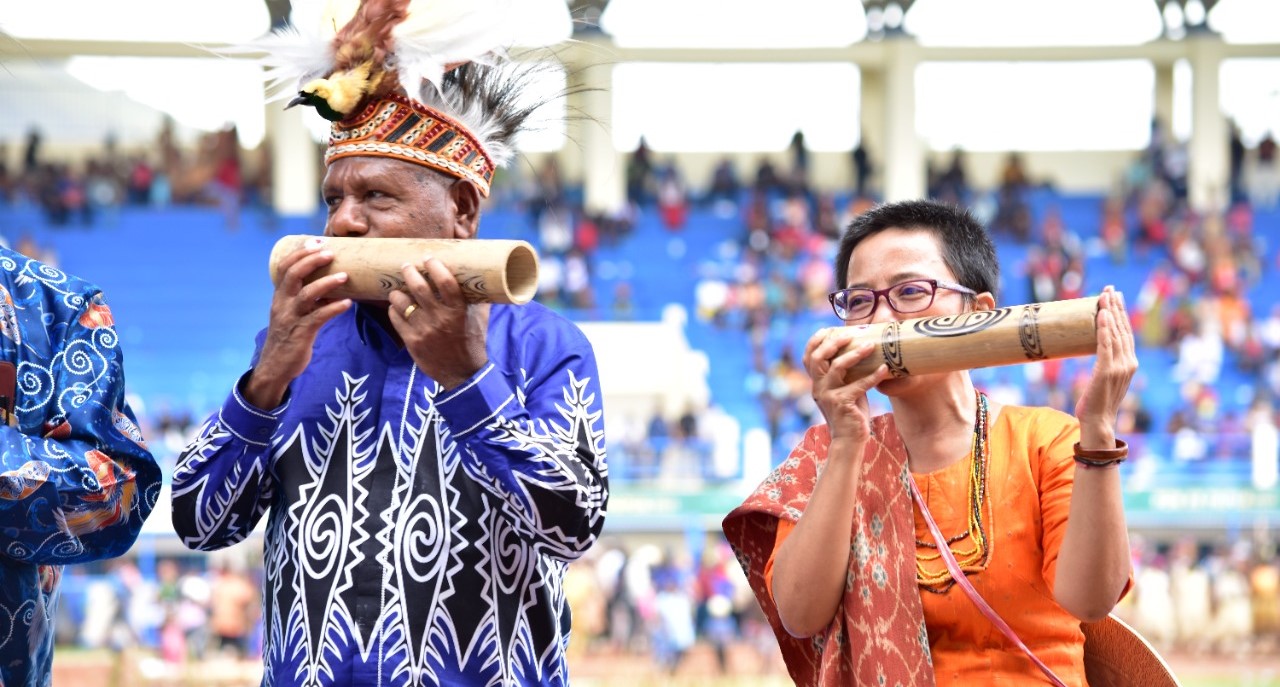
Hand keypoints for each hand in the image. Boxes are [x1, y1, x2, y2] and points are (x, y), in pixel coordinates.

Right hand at [246, 238, 351, 407]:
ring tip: (345, 276)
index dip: (300, 252)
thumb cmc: (289, 336)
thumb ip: (307, 299)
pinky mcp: (301, 333)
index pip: (285, 267)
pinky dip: (334, 309)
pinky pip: (318, 318)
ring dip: (327, 283)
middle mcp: (282, 303)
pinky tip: (348, 304)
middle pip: (293, 275)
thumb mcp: (293, 313)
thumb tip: (333, 284)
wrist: (276, 366)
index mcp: (280, 296)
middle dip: (311, 260)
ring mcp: (291, 318)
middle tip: (330, 252)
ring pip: (306, 295)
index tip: (317, 240)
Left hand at [388, 256, 489, 389]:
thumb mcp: (480, 318)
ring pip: (402, 302)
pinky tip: (397, 306)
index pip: (445, 282)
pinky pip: (395, 318)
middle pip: (419, 288)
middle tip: (407, 265)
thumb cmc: (473, 341)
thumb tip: (478, 275)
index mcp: (458, 311)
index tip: (428, 258)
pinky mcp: (411, 342)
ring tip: (399, 288)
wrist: (462, 374)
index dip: (435, 266)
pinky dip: (394, 309)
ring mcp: (424, 331)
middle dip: (410, 272)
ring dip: (398, 291)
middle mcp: (440, 319)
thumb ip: (477, 298)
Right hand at [804, 327, 891, 447]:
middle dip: (833, 342)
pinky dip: (873, 376)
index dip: (816, 340)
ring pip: (837, 367)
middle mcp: (818, 387)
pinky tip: (885, 369)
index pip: (808, 356)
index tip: (829, 328)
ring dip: (855, 354)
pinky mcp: (842, 404)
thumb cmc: (851, 412)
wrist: (849, 440)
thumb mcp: (844, 389)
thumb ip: (846, 374)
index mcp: (817, 383)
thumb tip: (861, 350)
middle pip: (817, 357)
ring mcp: (828, 396)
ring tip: (871, 346)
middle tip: (851, 333)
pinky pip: (858, 385)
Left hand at [1074, 287, 1137, 445]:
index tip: (1114, 296)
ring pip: (1115, 334)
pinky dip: (1104, 330)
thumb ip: (1104, 361)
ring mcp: (1119, 367)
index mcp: (1129, 363)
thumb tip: (1094, 346)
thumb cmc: (1096, 400)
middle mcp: (1128, 363)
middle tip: (1109, 289)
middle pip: (1122, 329)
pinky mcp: (1107, 372)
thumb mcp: (1103, 377)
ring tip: (1104, 297)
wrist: (1097, 422)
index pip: (1125, 332)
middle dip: (1115, 307)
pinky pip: (1105, 346)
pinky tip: (1101, 316)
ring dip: (1109, 313)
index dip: (1120, 313)